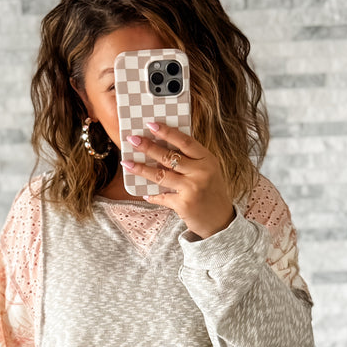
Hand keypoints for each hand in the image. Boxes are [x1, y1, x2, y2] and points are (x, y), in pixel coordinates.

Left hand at [121, 122, 235, 238]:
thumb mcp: (208, 172)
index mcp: (207, 160)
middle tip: (132, 140)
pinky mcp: (184, 204)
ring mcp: (192, 189)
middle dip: (148, 147)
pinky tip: (144, 192)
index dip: (167, 132)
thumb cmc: (211, 193)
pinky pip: (162, 196)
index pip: (185, 141)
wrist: (220, 221)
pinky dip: (152, 195)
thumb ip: (191, 161)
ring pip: (161, 175)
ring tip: (126, 163)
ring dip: (141, 169)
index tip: (151, 124)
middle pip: (169, 157)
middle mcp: (201, 172)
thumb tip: (160, 149)